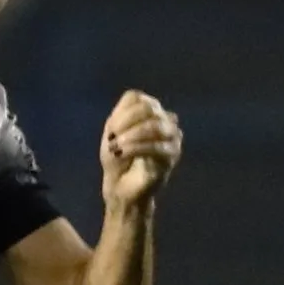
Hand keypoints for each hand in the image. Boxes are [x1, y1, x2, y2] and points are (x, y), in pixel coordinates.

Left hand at [100, 89, 179, 207]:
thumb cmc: (117, 158)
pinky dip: (136, 148)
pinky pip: (157, 146)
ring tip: (116, 148)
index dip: (120, 112)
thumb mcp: (113, 133)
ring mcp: (172, 136)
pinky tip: (123, 154)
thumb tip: (141, 111)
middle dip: (126, 123)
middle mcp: (164, 118)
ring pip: (154, 125)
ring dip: (131, 136)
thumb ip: (122, 116)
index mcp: (149, 110)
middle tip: (113, 140)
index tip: (110, 131)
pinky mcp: (173, 154)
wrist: (121, 186)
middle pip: (147, 108)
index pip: (136, 98)